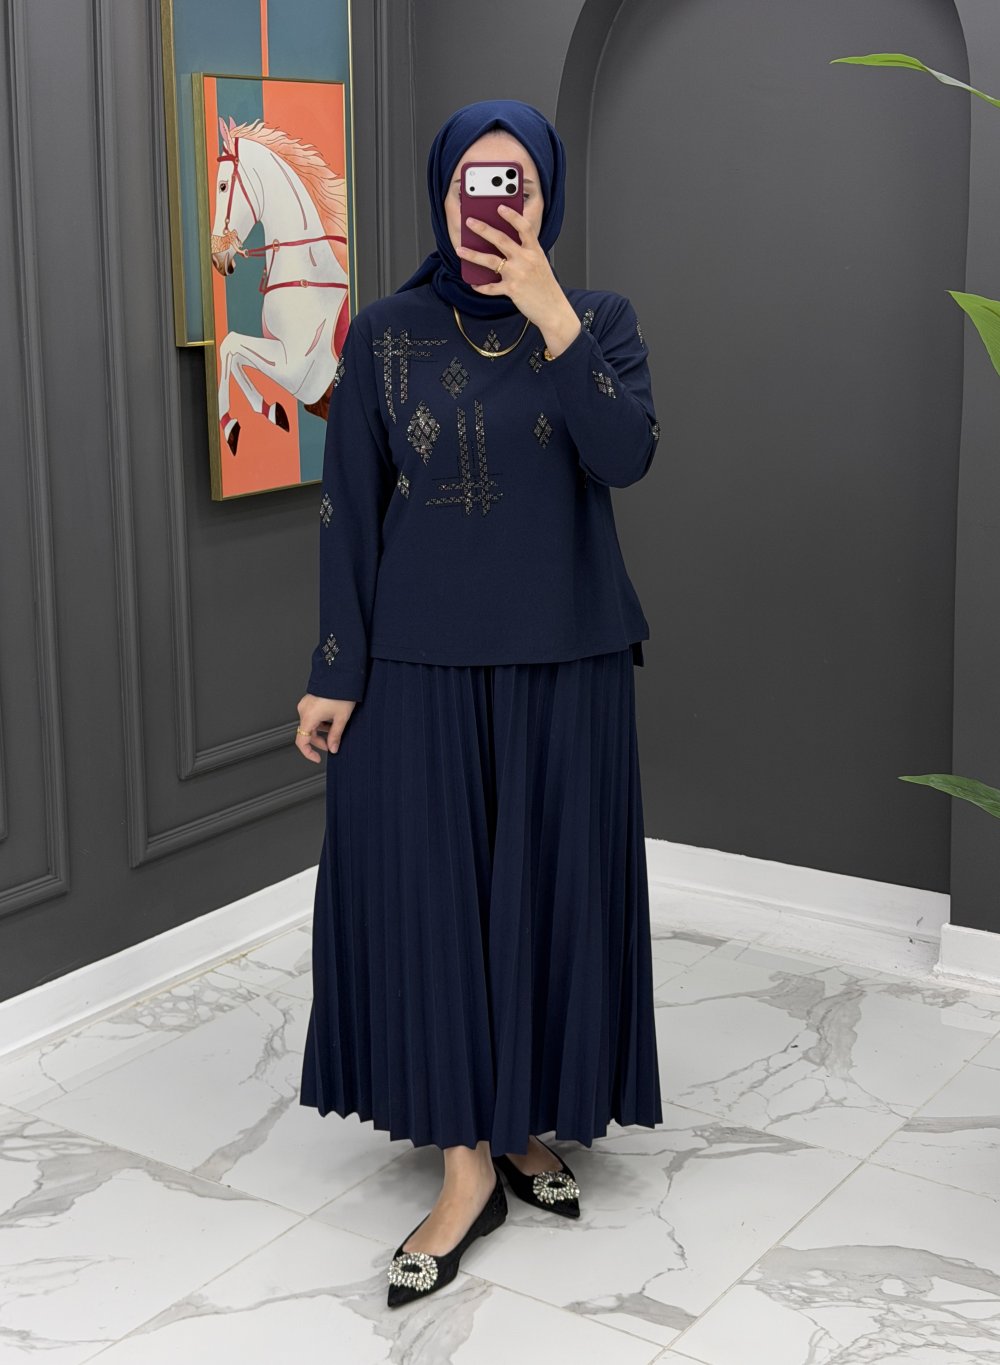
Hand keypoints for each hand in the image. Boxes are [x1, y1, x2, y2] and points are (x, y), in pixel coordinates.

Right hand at [295, 694, 355, 762]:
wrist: (341, 675)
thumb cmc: (341, 693)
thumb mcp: (341, 718)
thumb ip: (335, 736)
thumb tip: (333, 748)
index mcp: (309, 716)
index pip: (302, 741)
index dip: (309, 753)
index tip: (317, 758)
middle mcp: (303, 710)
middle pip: (306, 733)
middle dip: (319, 741)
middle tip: (332, 745)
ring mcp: (305, 705)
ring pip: (310, 725)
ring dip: (321, 731)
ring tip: (335, 727)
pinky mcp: (309, 701)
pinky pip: (311, 716)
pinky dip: (320, 722)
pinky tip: (331, 719)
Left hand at [456, 205, 578, 345]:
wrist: (553, 309)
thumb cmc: (545, 286)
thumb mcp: (540, 263)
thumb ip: (525, 252)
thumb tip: (502, 244)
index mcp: (535, 251)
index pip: (524, 227)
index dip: (512, 216)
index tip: (500, 207)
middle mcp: (526, 260)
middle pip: (501, 239)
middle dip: (483, 229)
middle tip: (470, 222)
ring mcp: (518, 275)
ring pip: (490, 261)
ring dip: (473, 254)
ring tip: (460, 249)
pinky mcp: (511, 290)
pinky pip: (491, 287)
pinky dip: (481, 286)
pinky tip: (474, 283)